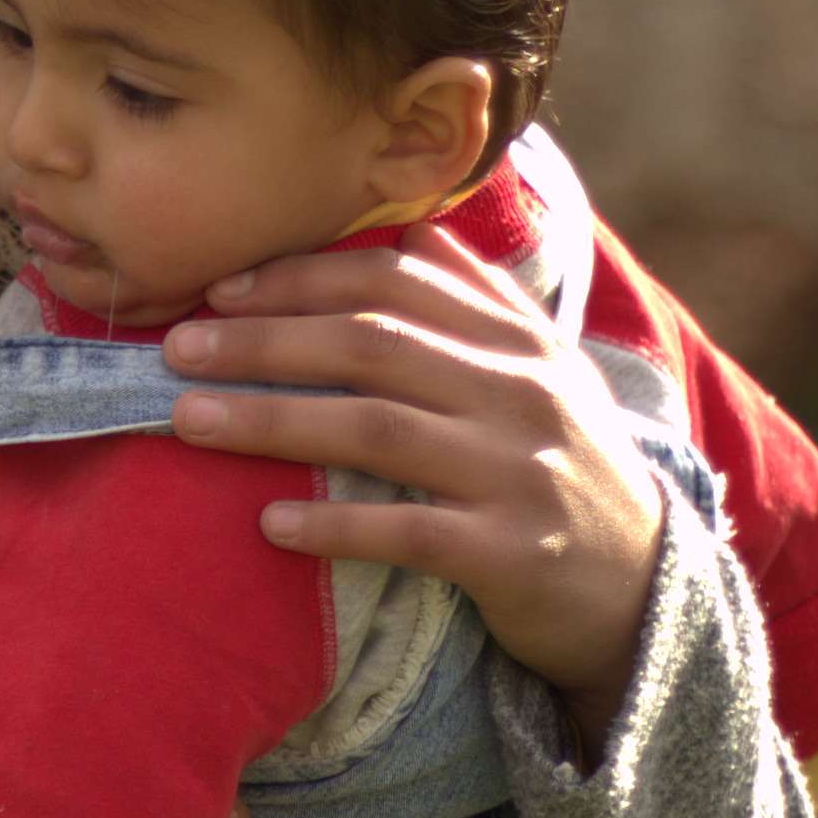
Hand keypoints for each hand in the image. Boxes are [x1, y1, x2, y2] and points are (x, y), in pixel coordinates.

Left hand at [155, 243, 668, 738]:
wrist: (643, 588)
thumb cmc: (560, 468)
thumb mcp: (538, 373)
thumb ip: (474, 301)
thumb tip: (405, 230)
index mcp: (518, 338)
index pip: (398, 281)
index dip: (303, 278)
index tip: (220, 290)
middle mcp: (522, 392)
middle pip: (373, 346)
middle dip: (263, 342)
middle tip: (175, 351)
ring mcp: (519, 471)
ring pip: (377, 430)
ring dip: (271, 421)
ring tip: (187, 422)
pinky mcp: (511, 551)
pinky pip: (409, 532)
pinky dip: (335, 525)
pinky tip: (269, 525)